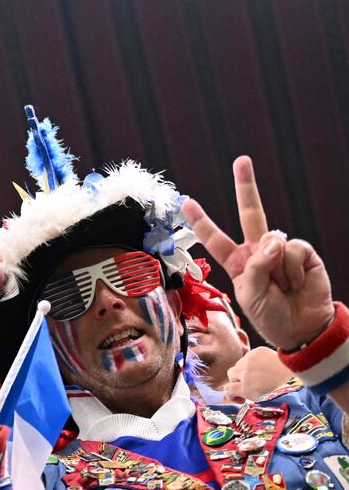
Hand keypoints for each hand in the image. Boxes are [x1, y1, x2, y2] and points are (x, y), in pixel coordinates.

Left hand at [182, 156, 333, 349]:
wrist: (302, 329)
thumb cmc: (270, 315)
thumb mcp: (249, 295)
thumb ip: (255, 267)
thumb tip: (273, 239)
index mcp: (238, 262)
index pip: (215, 238)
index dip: (202, 221)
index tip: (187, 202)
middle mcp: (258, 251)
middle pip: (251, 213)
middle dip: (246, 186)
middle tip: (241, 160)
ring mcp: (281, 250)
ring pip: (272, 240)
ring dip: (277, 270)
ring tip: (283, 288)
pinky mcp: (304, 253)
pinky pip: (293, 249)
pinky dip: (293, 269)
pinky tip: (297, 283)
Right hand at [223, 346, 293, 401]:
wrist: (299, 375)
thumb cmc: (284, 391)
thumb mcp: (262, 399)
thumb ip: (247, 395)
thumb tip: (237, 393)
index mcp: (246, 388)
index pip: (227, 389)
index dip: (232, 394)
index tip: (239, 396)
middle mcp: (244, 373)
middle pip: (231, 374)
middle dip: (237, 379)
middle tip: (248, 384)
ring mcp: (250, 360)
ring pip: (239, 364)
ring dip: (245, 369)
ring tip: (259, 374)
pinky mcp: (257, 351)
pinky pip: (249, 356)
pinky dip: (253, 361)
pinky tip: (265, 366)